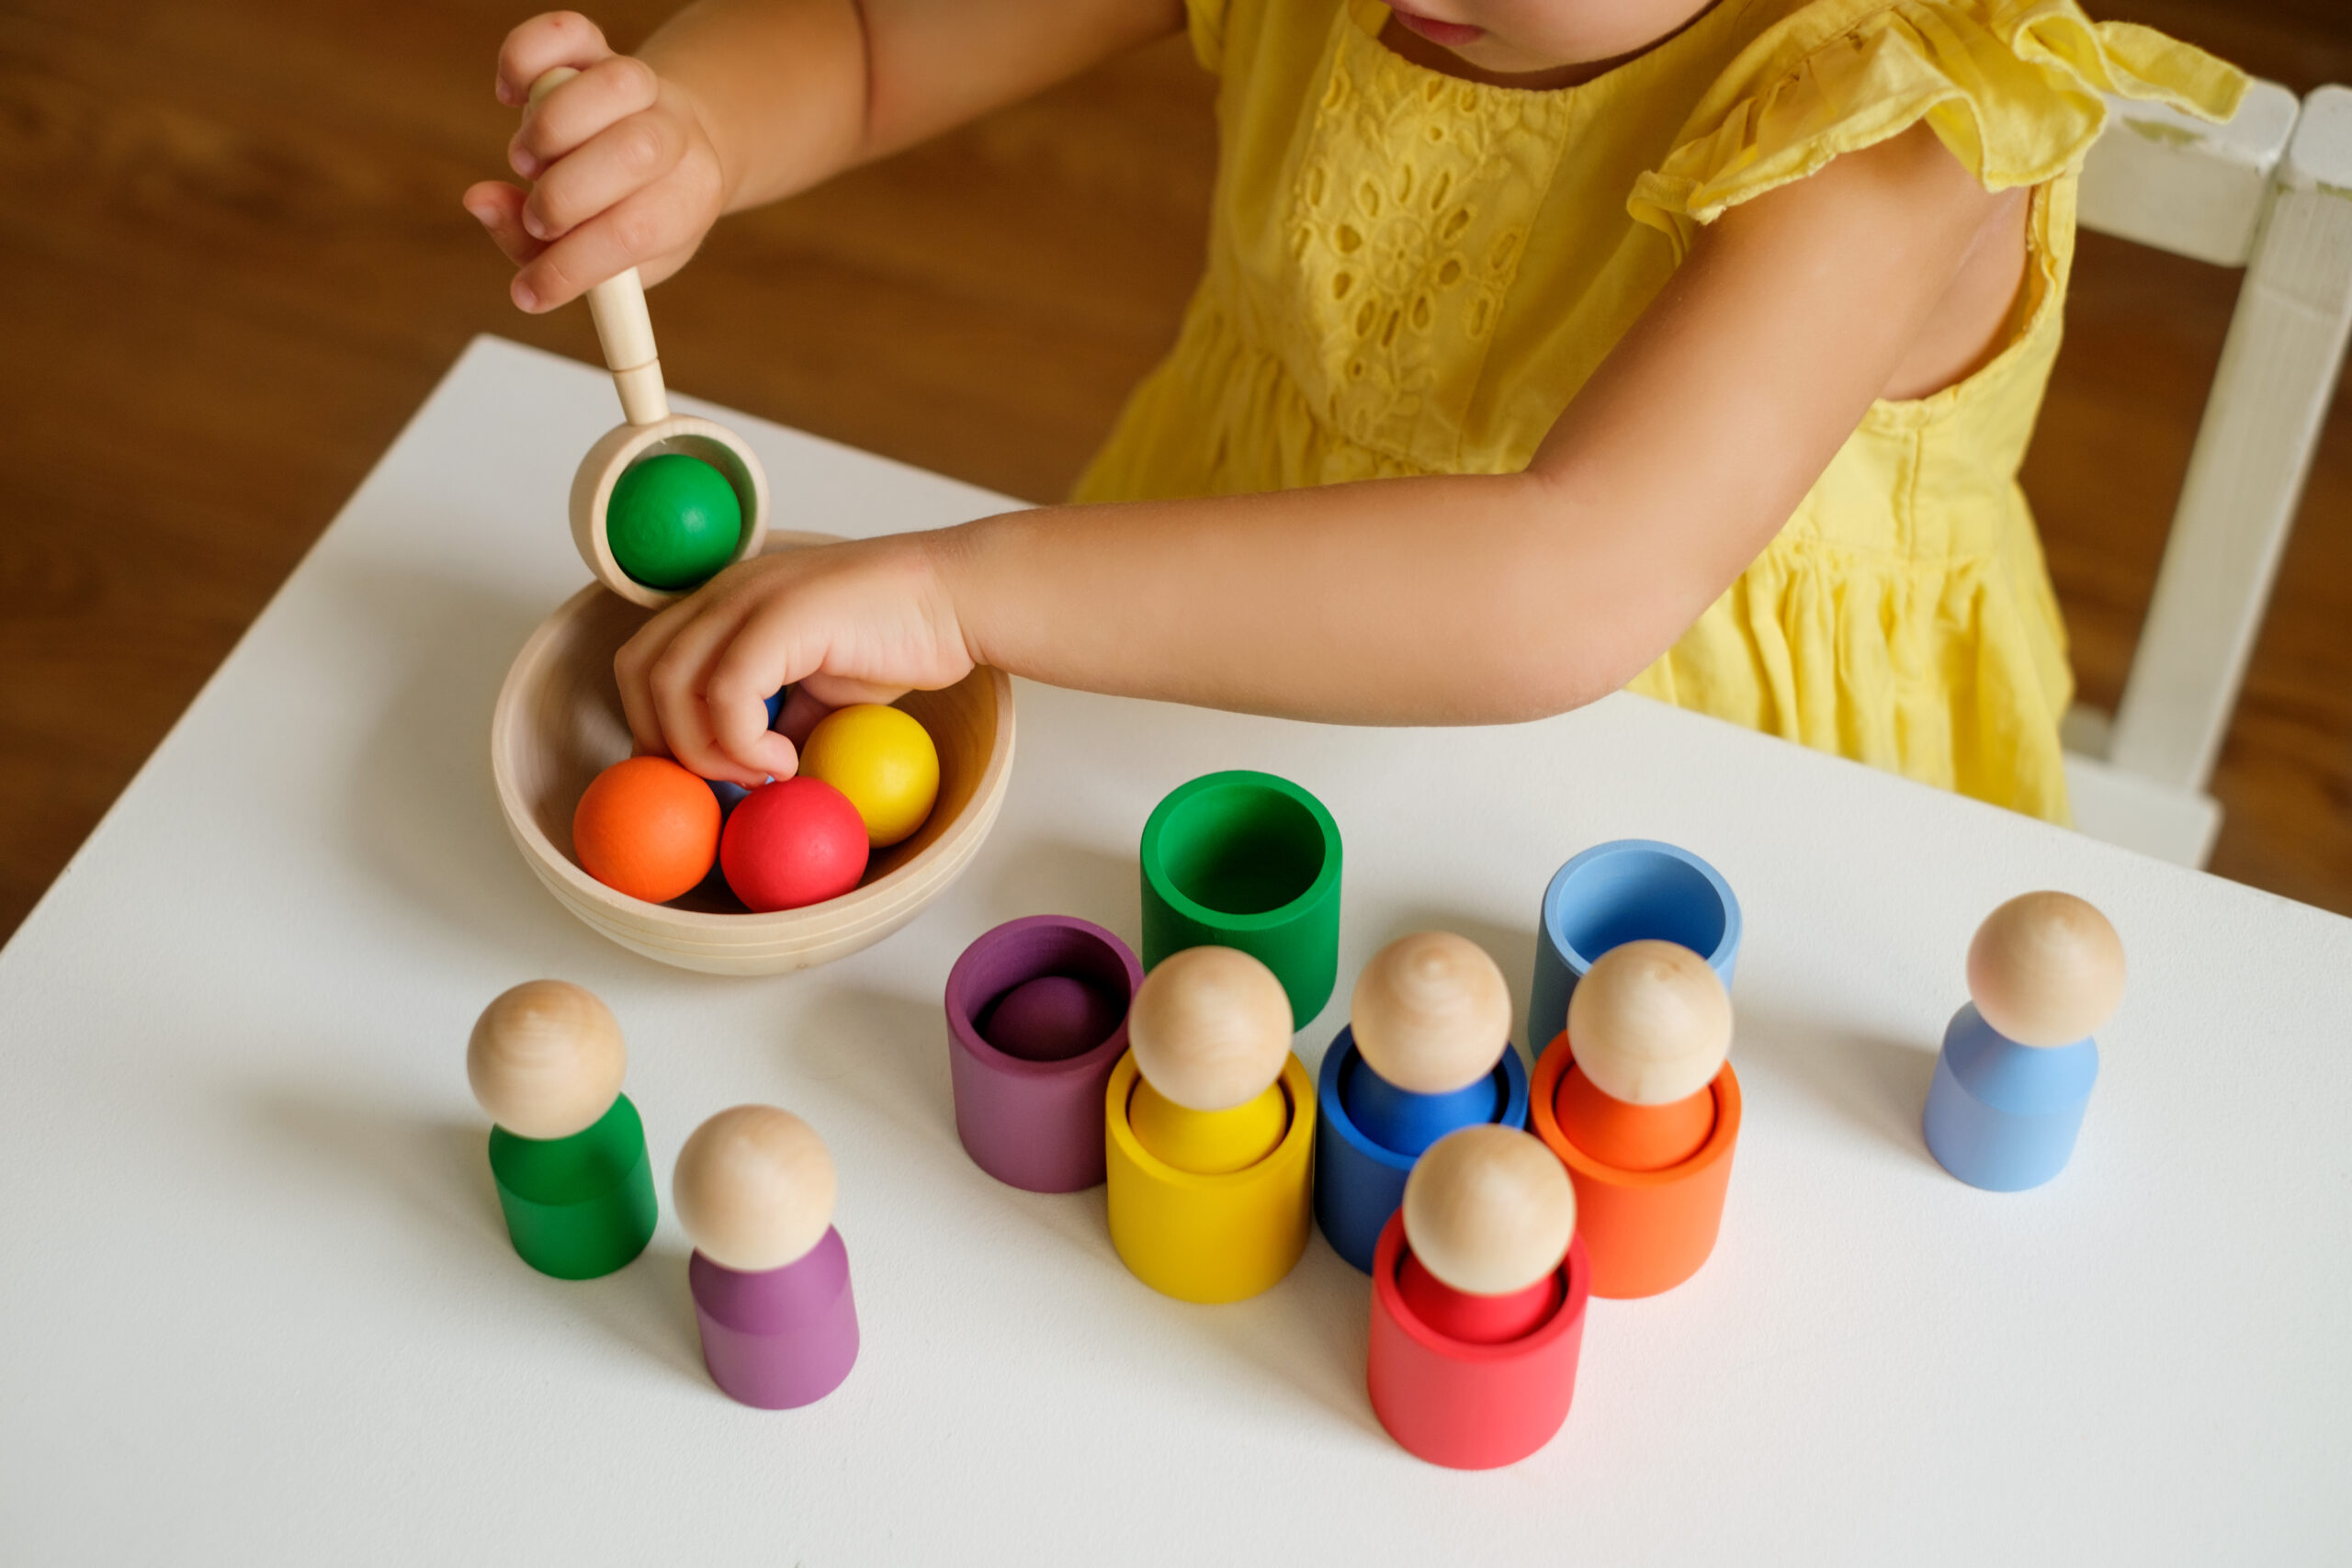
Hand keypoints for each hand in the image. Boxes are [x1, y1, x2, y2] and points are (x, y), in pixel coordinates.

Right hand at [461, 11, 728, 311]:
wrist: (681, 146)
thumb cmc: (638, 217)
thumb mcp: (617, 262)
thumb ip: (546, 250)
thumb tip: (478, 202)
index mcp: (688, 199)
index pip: (636, 230)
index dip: (572, 265)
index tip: (530, 290)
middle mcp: (672, 135)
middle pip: (635, 151)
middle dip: (567, 195)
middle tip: (541, 216)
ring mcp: (637, 84)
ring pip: (610, 85)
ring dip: (551, 130)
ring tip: (531, 161)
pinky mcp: (596, 47)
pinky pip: (563, 32)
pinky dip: (523, 60)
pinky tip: (512, 97)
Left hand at [614, 532, 977, 786]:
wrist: (957, 599)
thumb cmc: (897, 638)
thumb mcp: (817, 690)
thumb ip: (773, 720)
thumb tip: (746, 776)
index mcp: (725, 603)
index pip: (644, 663)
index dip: (654, 726)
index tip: (695, 776)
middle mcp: (725, 591)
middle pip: (639, 672)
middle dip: (666, 742)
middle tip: (724, 781)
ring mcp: (750, 597)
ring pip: (670, 683)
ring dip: (704, 748)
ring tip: (762, 772)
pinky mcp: (784, 614)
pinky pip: (728, 692)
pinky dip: (743, 742)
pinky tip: (786, 760)